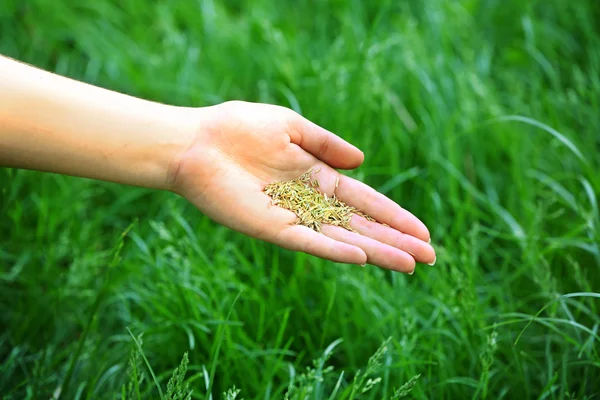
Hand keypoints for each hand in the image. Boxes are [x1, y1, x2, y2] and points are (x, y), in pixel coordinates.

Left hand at [172, 101, 435, 272]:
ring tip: (409, 265)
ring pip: (342, 238)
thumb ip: (325, 144)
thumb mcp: (290, 126)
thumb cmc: (236, 128)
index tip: (422, 232)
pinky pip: (308, 241)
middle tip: (429, 258)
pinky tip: (361, 256)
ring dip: (375, 252)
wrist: (194, 142)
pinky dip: (334, 249)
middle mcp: (309, 202)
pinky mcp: (271, 228)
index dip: (393, 216)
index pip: (364, 201)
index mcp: (316, 177)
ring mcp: (292, 217)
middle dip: (395, 241)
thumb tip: (362, 161)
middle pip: (361, 225)